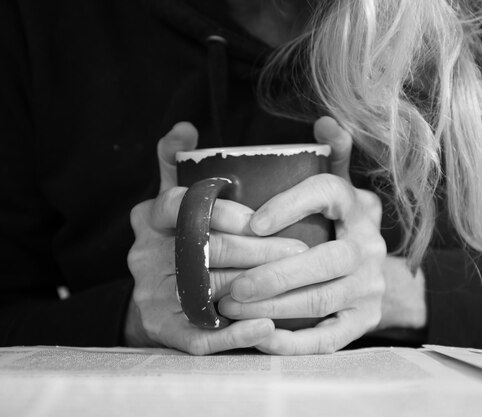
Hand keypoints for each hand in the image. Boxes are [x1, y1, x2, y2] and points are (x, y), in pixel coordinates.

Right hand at [126, 122, 304, 353]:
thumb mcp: (174, 196)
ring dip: (254, 287)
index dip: (220, 210)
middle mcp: (145, 256)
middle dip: (255, 249)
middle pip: (202, 249)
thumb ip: (178, 162)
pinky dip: (236, 333)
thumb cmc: (179, 237)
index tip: (258, 217)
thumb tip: (184, 127)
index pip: (177, 204)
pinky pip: (200, 336)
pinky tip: (267, 328)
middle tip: (299, 249)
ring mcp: (151, 295)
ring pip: (206, 290)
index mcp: (149, 218)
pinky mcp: (164, 331)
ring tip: (294, 282)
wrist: (158, 296)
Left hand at [218, 117, 387, 354]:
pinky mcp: (364, 321)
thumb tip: (327, 121)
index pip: (329, 193)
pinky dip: (291, 342)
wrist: (370, 271)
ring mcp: (370, 287)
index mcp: (357, 206)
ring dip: (272, 306)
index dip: (291, 205)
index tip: (251, 222)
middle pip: (324, 260)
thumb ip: (329, 154)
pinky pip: (327, 338)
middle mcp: (369, 246)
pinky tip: (257, 337)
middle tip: (229, 283)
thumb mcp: (336, 187)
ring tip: (230, 306)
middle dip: (273, 274)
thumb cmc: (334, 224)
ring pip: (320, 301)